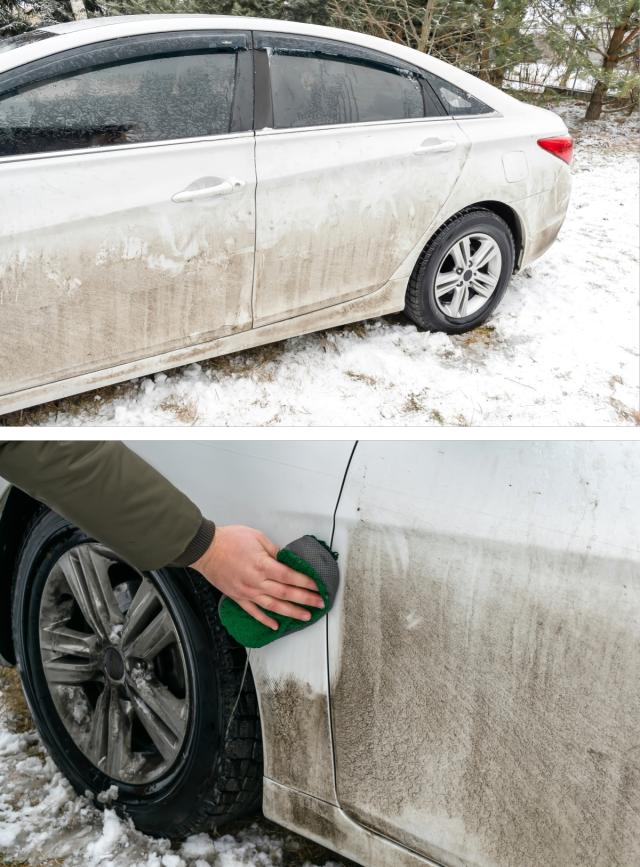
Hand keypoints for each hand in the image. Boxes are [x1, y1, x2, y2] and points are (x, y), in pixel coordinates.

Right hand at [190, 525, 323, 629]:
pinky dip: (265, 620)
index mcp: (263, 565)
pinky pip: (254, 612)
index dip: (306, 583)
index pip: (290, 577)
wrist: (206, 549)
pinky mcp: (238, 597)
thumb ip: (274, 551)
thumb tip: (287, 560)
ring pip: (273, 606)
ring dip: (291, 612)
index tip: (317, 586)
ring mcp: (247, 592)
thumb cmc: (230, 540)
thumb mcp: (257, 537)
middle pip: (286, 593)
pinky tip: (276, 626)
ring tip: (305, 616)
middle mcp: (256, 582)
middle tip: (319, 603)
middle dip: (305, 599)